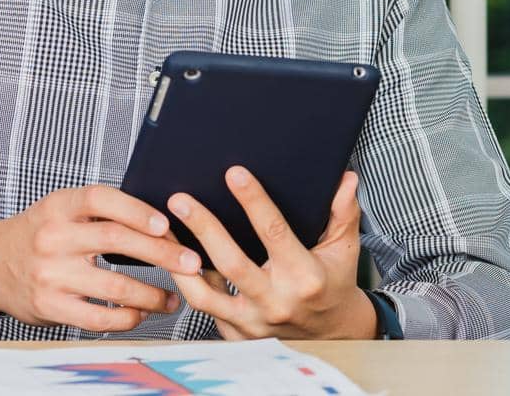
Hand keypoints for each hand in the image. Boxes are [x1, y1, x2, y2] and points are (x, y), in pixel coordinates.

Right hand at [0, 185, 203, 331]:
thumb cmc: (41, 232)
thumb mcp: (62, 209)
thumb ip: (100, 211)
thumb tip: (163, 219)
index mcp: (59, 206)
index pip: (100, 199)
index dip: (136, 210)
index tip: (166, 223)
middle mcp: (52, 237)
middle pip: (114, 241)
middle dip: (161, 253)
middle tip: (191, 261)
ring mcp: (50, 274)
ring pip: (113, 286)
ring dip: (152, 294)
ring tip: (174, 296)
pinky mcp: (50, 307)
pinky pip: (98, 318)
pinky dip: (127, 318)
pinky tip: (142, 314)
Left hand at [167, 167, 377, 339]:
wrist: (330, 335)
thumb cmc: (333, 284)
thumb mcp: (344, 249)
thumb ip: (342, 213)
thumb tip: (346, 179)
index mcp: (304, 276)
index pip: (275, 233)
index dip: (254, 201)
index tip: (234, 173)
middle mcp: (277, 302)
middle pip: (232, 263)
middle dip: (204, 228)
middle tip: (180, 200)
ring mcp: (254, 323)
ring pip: (206, 295)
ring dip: (181, 263)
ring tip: (163, 234)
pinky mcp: (237, 335)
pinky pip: (205, 309)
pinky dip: (188, 284)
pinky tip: (175, 260)